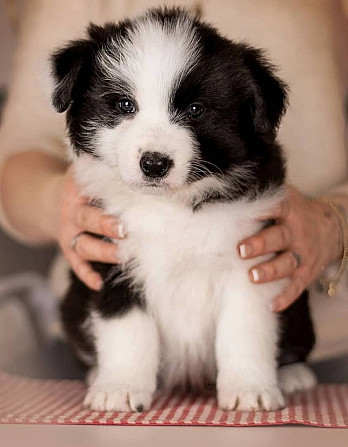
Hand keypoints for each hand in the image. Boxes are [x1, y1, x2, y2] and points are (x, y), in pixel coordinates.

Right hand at [58, 166, 124, 290]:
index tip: (128, 202)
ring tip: (120, 256)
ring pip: (83, 245)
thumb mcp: (92, 172)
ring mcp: (69, 234)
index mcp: (77, 190)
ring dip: (102, 252)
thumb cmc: (88, 186)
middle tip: (125, 230)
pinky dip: (86, 275)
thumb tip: (145, 174)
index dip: (109, 197)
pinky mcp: (69, 251)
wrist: (59, 199)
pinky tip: (99, 284)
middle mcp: (72, 213)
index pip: (92, 192)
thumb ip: (110, 172)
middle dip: (106, 226)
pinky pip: (76, 265)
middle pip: (87, 220)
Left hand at [238, 185, 342, 311]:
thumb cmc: (294, 213)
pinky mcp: (307, 273)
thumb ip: (264, 198)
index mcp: (289, 210)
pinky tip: (271, 305)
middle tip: (241, 250)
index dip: (260, 211)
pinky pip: (296, 287)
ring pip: (286, 263)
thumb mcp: (285, 198)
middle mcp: (296, 232)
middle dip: (260, 244)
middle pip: (279, 238)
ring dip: (270, 271)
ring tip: (252, 277)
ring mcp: (303, 254)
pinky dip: (285, 297)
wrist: (332, 228)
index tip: (241, 215)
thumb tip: (230, 195)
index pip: (275, 208)